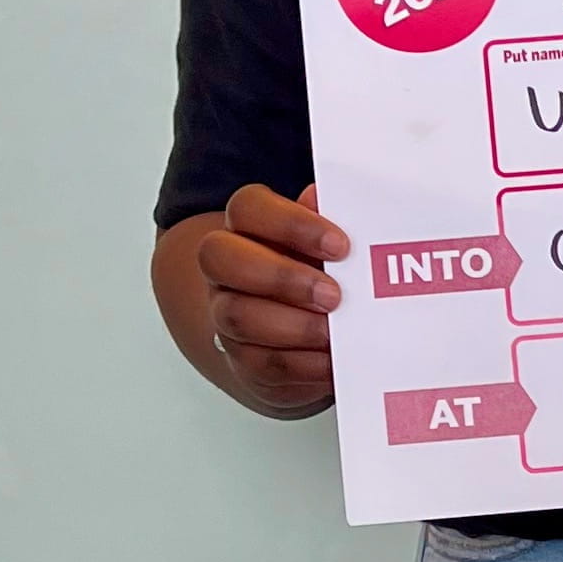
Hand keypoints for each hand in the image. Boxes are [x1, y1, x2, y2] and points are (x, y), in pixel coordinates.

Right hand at [193, 183, 347, 413]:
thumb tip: (323, 198)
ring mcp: (225, 313)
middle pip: (221, 259)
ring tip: (333, 330)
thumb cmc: (318, 271)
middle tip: (333, 295)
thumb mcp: (327, 243)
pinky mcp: (240, 358)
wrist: (301, 332)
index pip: (248, 208)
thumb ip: (329, 220)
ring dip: (292, 326)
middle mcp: (226, 266)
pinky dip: (301, 364)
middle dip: (281, 278)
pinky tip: (330, 359)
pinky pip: (259, 363)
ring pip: (237, 317)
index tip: (341, 246)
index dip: (291, 225)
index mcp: (247, 225)